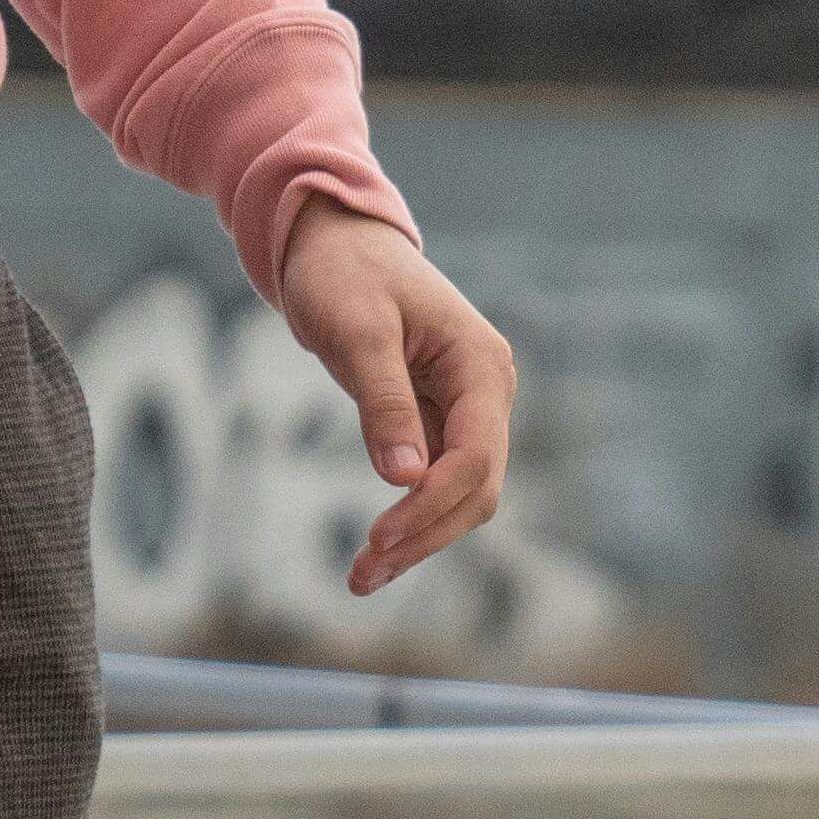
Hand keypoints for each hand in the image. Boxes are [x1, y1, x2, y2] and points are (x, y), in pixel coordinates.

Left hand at [275, 198, 519, 597]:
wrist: (332, 241)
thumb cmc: (343, 274)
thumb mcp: (357, 331)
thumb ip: (384, 402)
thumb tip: (403, 478)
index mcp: (481, 365)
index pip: (475, 457)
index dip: (431, 506)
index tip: (377, 539)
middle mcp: (485, 391)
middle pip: (476, 489)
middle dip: (426, 535)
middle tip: (361, 573)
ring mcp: (465, 408)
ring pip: (460, 495)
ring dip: (419, 538)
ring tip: (361, 577)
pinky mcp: (437, 420)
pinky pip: (435, 482)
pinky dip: (409, 518)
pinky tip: (374, 551)